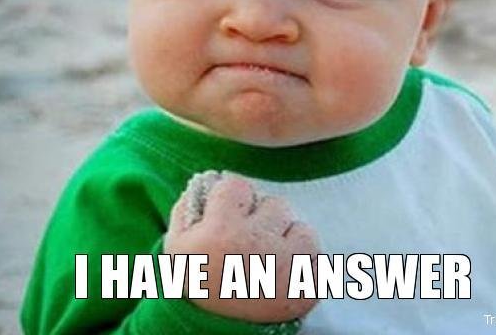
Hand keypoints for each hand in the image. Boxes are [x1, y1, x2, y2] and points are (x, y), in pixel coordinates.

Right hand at [164, 173, 319, 322]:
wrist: (205, 333)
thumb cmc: (194, 281)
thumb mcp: (177, 243)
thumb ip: (190, 205)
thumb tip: (210, 178)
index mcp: (221, 231)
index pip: (240, 185)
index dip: (233, 199)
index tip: (228, 214)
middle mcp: (256, 246)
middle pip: (276, 205)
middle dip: (264, 218)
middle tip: (249, 240)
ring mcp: (283, 269)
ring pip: (302, 229)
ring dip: (288, 239)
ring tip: (270, 256)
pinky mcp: (303, 291)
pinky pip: (318, 260)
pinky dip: (305, 264)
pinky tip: (285, 273)